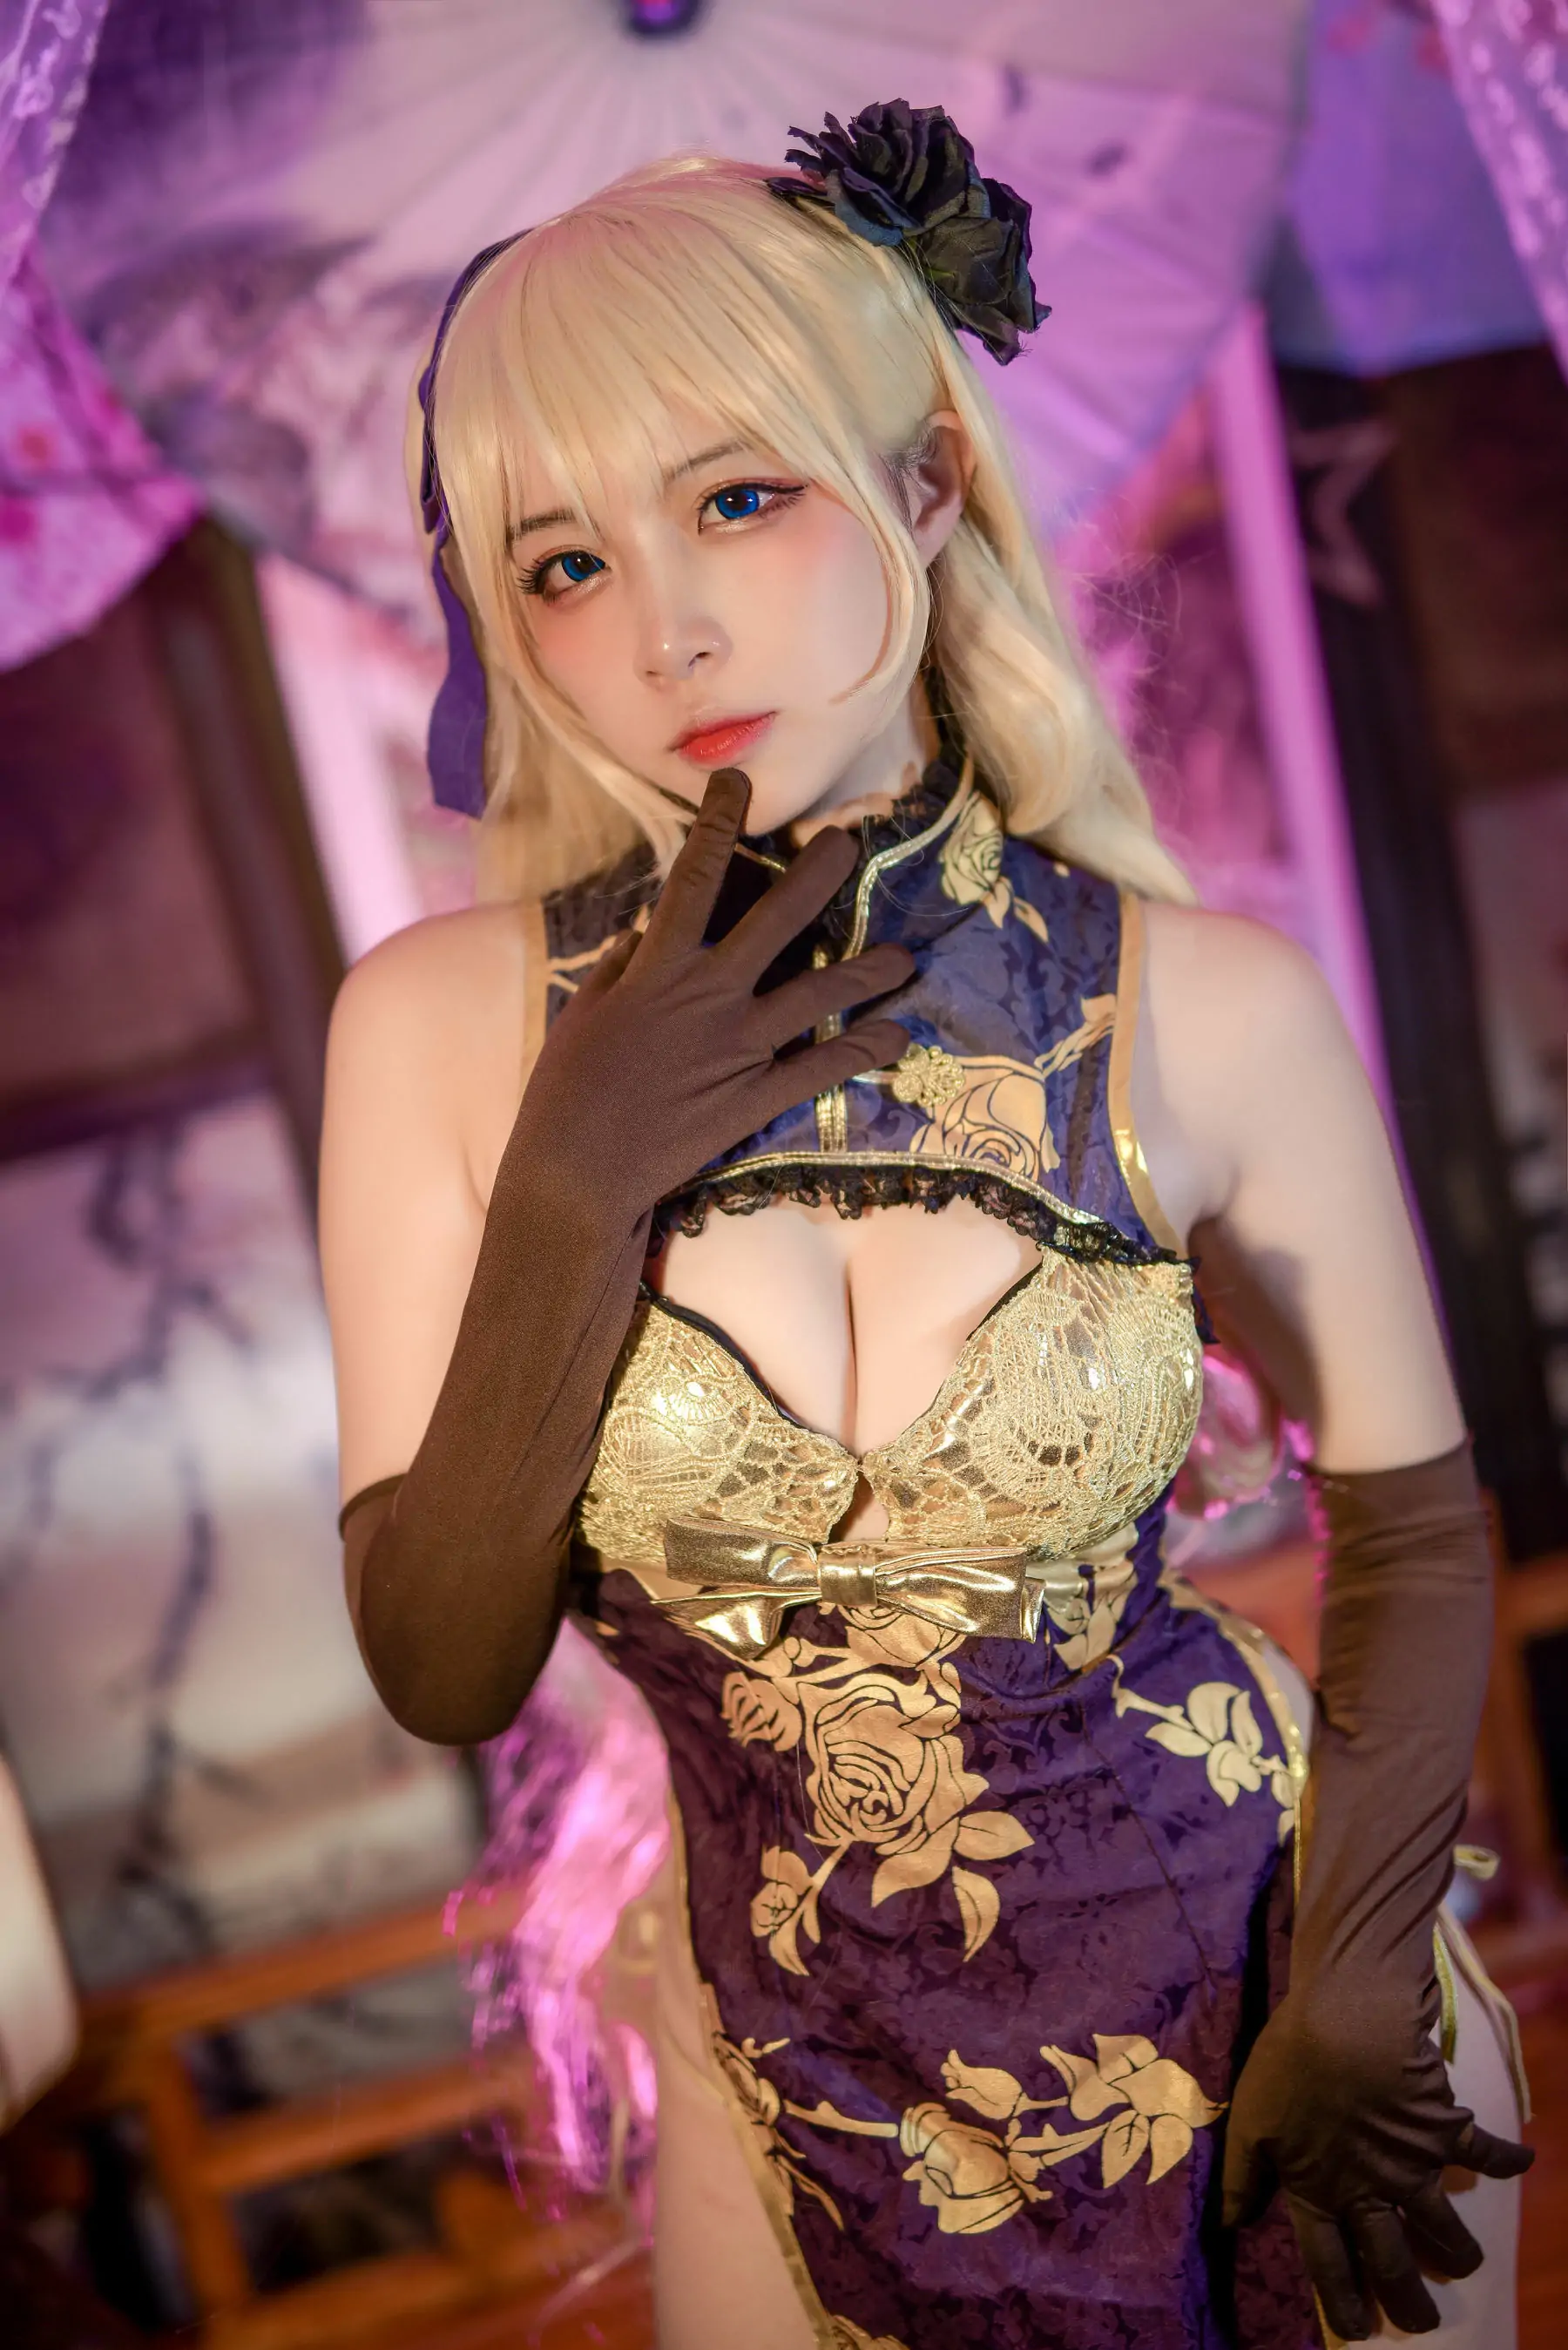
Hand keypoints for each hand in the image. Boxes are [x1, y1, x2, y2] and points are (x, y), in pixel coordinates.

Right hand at [512, 766, 912, 1223]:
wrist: (577, 1172)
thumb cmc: (566, 1090)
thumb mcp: (583, 1013)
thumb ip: (619, 968)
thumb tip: (643, 931)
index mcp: (659, 968)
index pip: (695, 878)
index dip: (719, 823)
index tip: (739, 782)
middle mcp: (708, 997)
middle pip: (777, 921)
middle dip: (817, 875)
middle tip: (851, 842)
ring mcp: (739, 1047)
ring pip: (819, 994)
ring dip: (869, 972)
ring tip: (908, 957)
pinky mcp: (756, 1097)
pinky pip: (822, 1068)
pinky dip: (864, 1052)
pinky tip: (899, 1036)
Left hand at [1223, 1977, 1531, 2337]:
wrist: (1348, 2020)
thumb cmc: (1289, 2064)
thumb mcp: (1251, 2121)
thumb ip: (1241, 2177)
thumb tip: (1228, 2225)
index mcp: (1319, 2190)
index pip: (1331, 2263)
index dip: (1343, 2301)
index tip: (1359, 2331)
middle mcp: (1370, 2190)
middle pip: (1392, 2262)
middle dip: (1409, 2300)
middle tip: (1421, 2323)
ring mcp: (1412, 2165)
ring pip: (1443, 2228)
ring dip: (1457, 2251)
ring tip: (1464, 2263)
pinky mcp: (1443, 2130)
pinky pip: (1484, 2151)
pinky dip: (1507, 2158)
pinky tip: (1524, 2162)